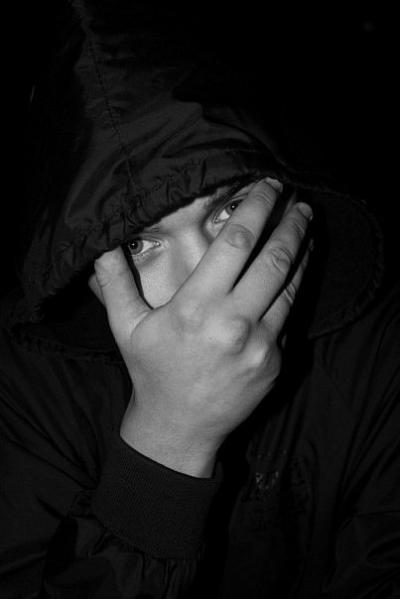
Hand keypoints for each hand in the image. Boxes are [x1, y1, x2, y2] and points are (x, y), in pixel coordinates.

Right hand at [93, 178, 312, 475]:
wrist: (180, 428)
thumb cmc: (152, 372)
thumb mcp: (126, 327)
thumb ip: (115, 282)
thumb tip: (101, 244)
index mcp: (197, 307)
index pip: (236, 244)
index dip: (256, 209)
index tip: (268, 186)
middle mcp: (234, 322)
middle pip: (274, 259)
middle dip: (291, 224)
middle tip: (299, 202)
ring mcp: (261, 344)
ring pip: (290, 286)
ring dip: (301, 252)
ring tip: (305, 226)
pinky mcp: (274, 361)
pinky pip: (290, 316)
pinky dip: (295, 287)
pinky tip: (298, 269)